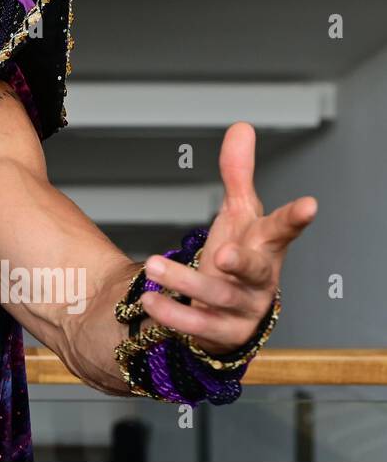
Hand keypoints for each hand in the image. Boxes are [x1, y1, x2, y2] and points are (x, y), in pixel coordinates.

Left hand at [138, 121, 315, 355]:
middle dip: (240, 263)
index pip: (282, 230)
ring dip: (184, 282)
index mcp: (264, 246)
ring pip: (217, 298)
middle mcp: (259, 280)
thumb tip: (241, 128)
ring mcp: (243, 310)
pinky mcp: (222, 334)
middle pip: (254, 271)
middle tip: (221, 253)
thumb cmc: (239, 255)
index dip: (295, 218)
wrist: (231, 310)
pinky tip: (151, 300)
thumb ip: (237, 174)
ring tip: (154, 265)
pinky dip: (173, 314)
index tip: (309, 204)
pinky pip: (198, 327)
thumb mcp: (237, 214)